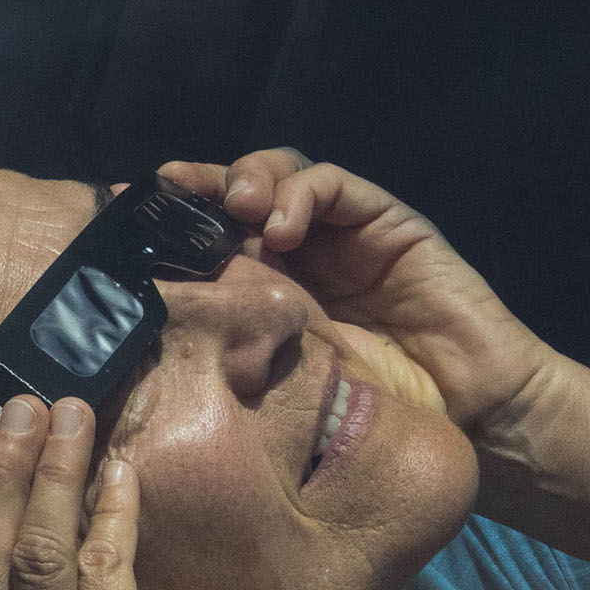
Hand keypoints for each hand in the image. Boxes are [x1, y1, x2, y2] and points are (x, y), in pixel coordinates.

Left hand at [158, 149, 556, 441]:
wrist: (466, 413)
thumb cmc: (368, 412)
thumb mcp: (278, 380)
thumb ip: (232, 346)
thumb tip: (145, 332)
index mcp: (261, 290)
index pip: (204, 236)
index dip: (165, 221)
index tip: (123, 217)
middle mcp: (297, 253)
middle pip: (235, 195)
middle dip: (199, 186)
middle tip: (169, 190)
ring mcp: (339, 231)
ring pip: (280, 176)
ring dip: (249, 178)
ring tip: (237, 206)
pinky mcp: (383, 219)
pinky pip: (332, 185)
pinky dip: (300, 192)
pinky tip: (283, 225)